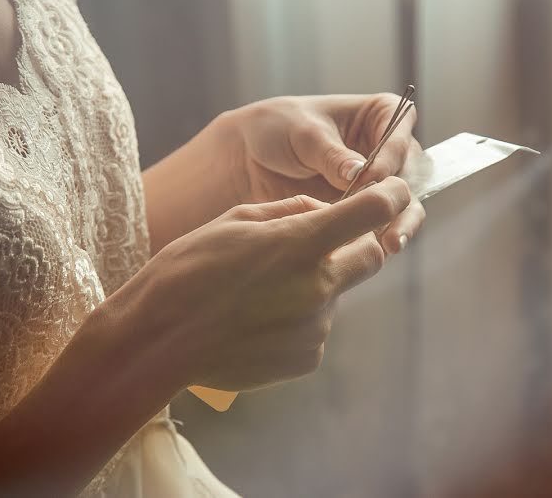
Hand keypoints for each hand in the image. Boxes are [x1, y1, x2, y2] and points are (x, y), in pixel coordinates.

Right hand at [143, 177, 410, 390]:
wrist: (158, 340)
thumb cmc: (188, 271)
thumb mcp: (235, 221)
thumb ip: (290, 212)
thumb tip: (324, 211)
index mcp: (301, 244)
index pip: (373, 213)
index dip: (392, 197)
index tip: (393, 192)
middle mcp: (319, 287)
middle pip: (372, 256)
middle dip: (356, 245)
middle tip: (317, 245)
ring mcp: (316, 327)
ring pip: (336, 295)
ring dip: (314, 286)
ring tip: (259, 293)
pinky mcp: (307, 358)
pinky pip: (316, 328)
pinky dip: (298, 320)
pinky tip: (257, 320)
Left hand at [224, 93, 425, 253]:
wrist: (247, 157)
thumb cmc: (277, 129)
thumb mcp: (303, 135)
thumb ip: (333, 155)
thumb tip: (361, 173)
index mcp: (379, 115)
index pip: (400, 134)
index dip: (391, 157)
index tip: (373, 177)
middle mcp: (386, 150)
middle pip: (410, 174)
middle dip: (402, 199)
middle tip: (392, 219)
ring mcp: (376, 183)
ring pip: (401, 205)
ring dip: (398, 224)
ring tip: (390, 245)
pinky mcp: (361, 210)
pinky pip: (377, 225)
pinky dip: (375, 239)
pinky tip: (371, 253)